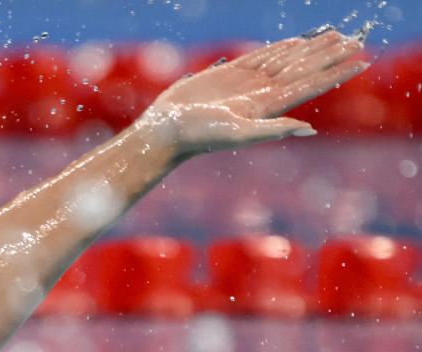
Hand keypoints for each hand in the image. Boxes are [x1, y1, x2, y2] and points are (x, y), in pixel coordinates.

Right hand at [138, 30, 368, 158]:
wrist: (166, 131)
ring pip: (287, 59)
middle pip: (305, 68)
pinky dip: (282, 47)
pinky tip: (295, 42)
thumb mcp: (236, 134)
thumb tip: (307, 130)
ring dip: (312, 48)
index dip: (337, 73)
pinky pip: (262, 56)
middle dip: (330, 54)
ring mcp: (247, 83)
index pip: (311, 85)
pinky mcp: (229, 74)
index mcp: (268, 106)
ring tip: (334, 36)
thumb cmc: (198, 136)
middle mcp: (262, 93)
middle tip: (356, 40)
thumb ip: (271, 131)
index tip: (363, 62)